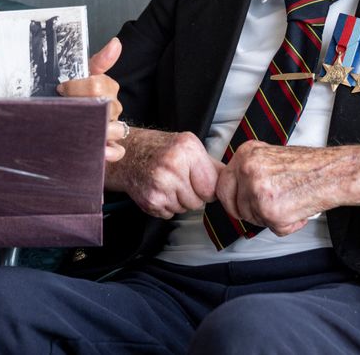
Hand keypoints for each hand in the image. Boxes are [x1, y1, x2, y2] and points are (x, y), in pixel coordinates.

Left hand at [57, 37, 125, 160]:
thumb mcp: (82, 73)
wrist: (59, 115)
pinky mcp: (110, 147)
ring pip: (116, 129)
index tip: (61, 89)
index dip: (75, 88)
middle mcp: (113, 108)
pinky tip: (100, 150)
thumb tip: (116, 43)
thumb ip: (100, 60)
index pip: (97, 85)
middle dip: (83, 108)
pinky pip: (118, 151)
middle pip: (105, 107)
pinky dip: (110, 152)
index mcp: (107, 88)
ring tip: (81, 130)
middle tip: (66, 108)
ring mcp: (113, 128)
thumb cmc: (72, 93)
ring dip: (99, 129)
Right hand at [106, 128, 220, 218]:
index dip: (207, 187)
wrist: (128, 154)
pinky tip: (160, 190)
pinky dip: (166, 205)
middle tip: (180, 181)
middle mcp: (173, 166)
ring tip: (168, 184)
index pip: (212, 187)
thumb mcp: (188, 146)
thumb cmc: (159, 149)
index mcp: (187, 150)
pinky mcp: (151, 201)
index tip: (199, 181)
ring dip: (179, 201)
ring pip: (185, 209)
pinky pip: (170, 213)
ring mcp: (161, 185)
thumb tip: (231, 180)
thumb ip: (210, 165)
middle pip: (199, 201)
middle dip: (193, 195)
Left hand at [215, 141, 321, 235]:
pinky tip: (298, 210)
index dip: (230, 199)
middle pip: (233, 205)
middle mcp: (248, 170)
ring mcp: (258, 191)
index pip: (222, 184)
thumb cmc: (310, 165)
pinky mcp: (271, 212)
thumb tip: (235, 188)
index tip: (237, 204)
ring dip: (271, 217)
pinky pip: (273, 229)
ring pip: (253, 218)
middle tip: (265, 209)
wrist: (334, 173)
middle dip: (247, 212)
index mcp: (246, 154)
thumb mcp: (271, 156)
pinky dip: (288, 225)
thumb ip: (250, 169)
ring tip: (290, 202)